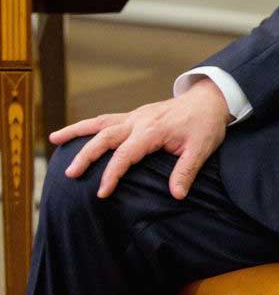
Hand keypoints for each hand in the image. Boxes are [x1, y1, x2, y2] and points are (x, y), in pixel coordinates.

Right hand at [49, 79, 229, 199]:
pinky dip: (89, 125)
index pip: (126, 154)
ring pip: (101, 122)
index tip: (102, 192)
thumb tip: (176, 195)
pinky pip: (107, 119)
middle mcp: (140, 120)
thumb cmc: (206, 124)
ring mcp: (136, 116)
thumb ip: (186, 171)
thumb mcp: (201, 148)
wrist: (210, 99)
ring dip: (77, 131)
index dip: (113, 173)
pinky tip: (74, 132)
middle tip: (70, 174)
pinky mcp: (135, 115)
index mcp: (154, 130)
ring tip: (53, 139)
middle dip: (87, 155)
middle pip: (106, 136)